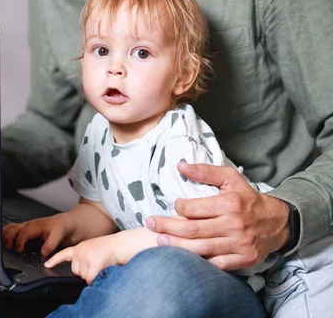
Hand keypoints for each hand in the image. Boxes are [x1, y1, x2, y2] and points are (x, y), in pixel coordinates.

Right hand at [2, 213, 72, 256]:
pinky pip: (13, 230)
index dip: (19, 242)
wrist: (66, 223)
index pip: (22, 233)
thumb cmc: (62, 227)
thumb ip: (50, 244)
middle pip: (12, 228)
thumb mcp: (58, 236)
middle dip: (8, 238)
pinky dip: (8, 235)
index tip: (19, 250)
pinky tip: (9, 243)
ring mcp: (26, 227)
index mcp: (35, 226)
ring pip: (10, 227)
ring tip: (6, 245)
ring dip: (6, 235)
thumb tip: (42, 253)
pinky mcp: (26, 230)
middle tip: (9, 248)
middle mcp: (28, 225)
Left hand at [44, 235, 118, 284]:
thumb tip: (81, 272)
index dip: (54, 260)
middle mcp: (80, 250)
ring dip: (92, 275)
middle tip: (97, 263)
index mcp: (80, 247)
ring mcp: (86, 256)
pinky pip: (90, 279)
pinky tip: (101, 271)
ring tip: (101, 264)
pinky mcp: (93, 263)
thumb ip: (84, 258)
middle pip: (76, 271)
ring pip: (83, 276)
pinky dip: (95, 279)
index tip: (46, 264)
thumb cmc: (111, 249)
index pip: (64, 253)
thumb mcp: (93, 250)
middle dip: (86, 272)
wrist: (121, 244)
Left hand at [146, 162, 289, 270]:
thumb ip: (205, 172)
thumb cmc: (247, 198)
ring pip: (202, 248)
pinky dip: (200, 263)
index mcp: (230, 204)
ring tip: (159, 242)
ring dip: (178, 246)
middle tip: (150, 224)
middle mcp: (234, 225)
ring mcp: (239, 244)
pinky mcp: (244, 259)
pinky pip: (217, 264)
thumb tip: (180, 166)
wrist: (278, 222)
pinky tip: (184, 259)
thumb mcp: (230, 178)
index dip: (179, 208)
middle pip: (194, 230)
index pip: (195, 209)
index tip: (174, 206)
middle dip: (168, 228)